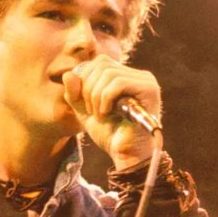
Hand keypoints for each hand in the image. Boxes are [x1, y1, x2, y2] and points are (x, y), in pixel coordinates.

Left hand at [62, 54, 161, 169]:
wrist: (124, 154)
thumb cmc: (108, 133)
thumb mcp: (84, 110)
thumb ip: (74, 93)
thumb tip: (68, 73)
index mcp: (125, 76)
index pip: (99, 62)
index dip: (84, 80)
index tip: (85, 104)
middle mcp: (138, 75)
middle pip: (102, 64)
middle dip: (88, 88)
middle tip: (91, 111)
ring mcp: (146, 81)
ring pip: (109, 73)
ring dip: (96, 96)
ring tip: (99, 115)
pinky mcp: (149, 90)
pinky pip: (118, 83)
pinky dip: (105, 99)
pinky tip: (107, 114)